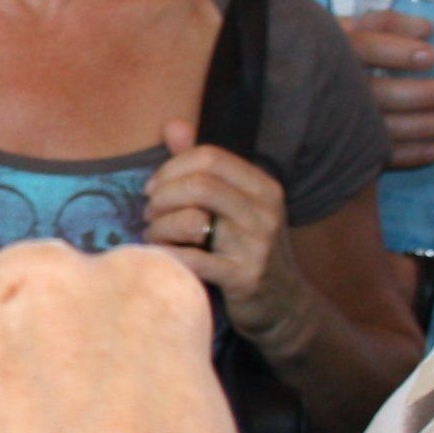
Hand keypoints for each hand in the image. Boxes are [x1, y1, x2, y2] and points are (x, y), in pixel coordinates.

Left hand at [146, 123, 300, 347]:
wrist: (283, 307)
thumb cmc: (247, 250)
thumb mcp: (234, 205)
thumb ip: (203, 165)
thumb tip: (172, 125)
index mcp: (263, 187)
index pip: (210, 156)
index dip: (172, 168)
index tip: (153, 188)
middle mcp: (265, 211)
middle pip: (199, 183)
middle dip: (162, 196)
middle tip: (149, 212)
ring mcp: (257, 245)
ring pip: (191, 219)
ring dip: (159, 227)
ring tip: (154, 236)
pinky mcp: (244, 278)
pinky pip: (192, 259)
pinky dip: (167, 256)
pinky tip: (161, 258)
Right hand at [337, 11, 433, 171]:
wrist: (295, 93)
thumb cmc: (336, 54)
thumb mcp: (351, 28)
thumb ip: (386, 24)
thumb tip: (428, 30)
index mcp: (331, 49)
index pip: (361, 47)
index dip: (396, 52)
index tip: (432, 58)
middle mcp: (330, 85)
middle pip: (375, 92)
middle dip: (419, 95)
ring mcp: (333, 120)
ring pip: (379, 127)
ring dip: (421, 127)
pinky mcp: (341, 148)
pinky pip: (375, 156)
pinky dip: (407, 154)